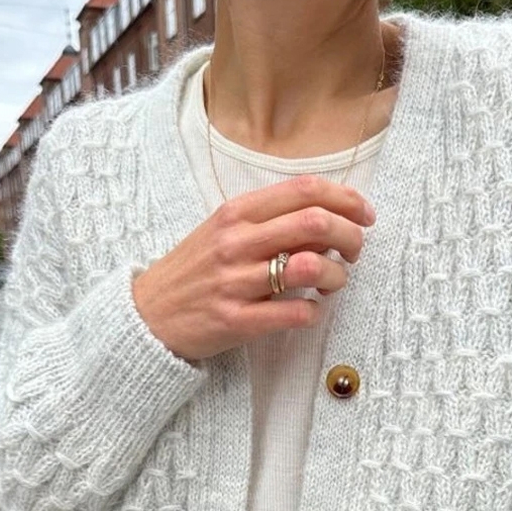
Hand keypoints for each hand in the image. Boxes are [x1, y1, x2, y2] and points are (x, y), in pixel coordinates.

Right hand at [132, 175, 375, 362]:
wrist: (147, 315)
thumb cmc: (194, 271)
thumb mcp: (222, 232)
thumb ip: (269, 223)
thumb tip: (325, 221)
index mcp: (236, 213)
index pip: (304, 190)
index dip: (346, 198)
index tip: (364, 214)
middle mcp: (236, 242)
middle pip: (315, 223)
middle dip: (350, 236)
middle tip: (354, 251)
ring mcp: (235, 282)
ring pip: (310, 267)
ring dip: (336, 276)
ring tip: (332, 283)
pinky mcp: (236, 321)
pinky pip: (294, 313)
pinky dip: (313, 311)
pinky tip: (309, 309)